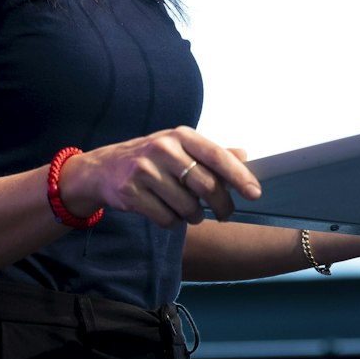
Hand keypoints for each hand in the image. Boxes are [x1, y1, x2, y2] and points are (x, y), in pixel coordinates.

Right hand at [58, 127, 259, 228]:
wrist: (104, 169)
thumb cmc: (151, 158)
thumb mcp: (180, 147)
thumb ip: (212, 153)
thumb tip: (244, 155)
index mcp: (181, 136)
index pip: (217, 155)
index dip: (239, 176)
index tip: (255, 193)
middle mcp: (163, 149)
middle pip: (205, 185)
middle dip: (221, 205)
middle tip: (224, 214)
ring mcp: (145, 171)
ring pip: (187, 206)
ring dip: (194, 216)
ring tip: (188, 210)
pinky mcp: (131, 193)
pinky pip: (166, 219)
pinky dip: (173, 222)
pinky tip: (168, 213)